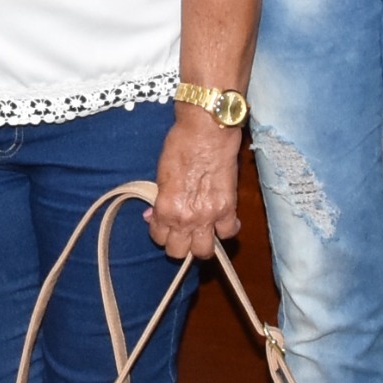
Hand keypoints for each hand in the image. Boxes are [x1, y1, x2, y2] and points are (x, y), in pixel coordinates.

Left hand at [147, 109, 243, 255]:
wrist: (208, 130)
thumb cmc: (180, 144)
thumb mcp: (160, 173)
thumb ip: (158, 199)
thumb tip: (152, 215)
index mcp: (166, 208)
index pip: (159, 237)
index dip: (160, 231)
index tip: (164, 223)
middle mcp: (186, 218)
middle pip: (179, 252)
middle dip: (178, 243)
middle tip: (181, 231)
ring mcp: (209, 216)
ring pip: (204, 251)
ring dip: (201, 244)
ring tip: (201, 232)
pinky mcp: (229, 208)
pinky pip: (229, 232)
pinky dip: (225, 229)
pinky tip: (221, 222)